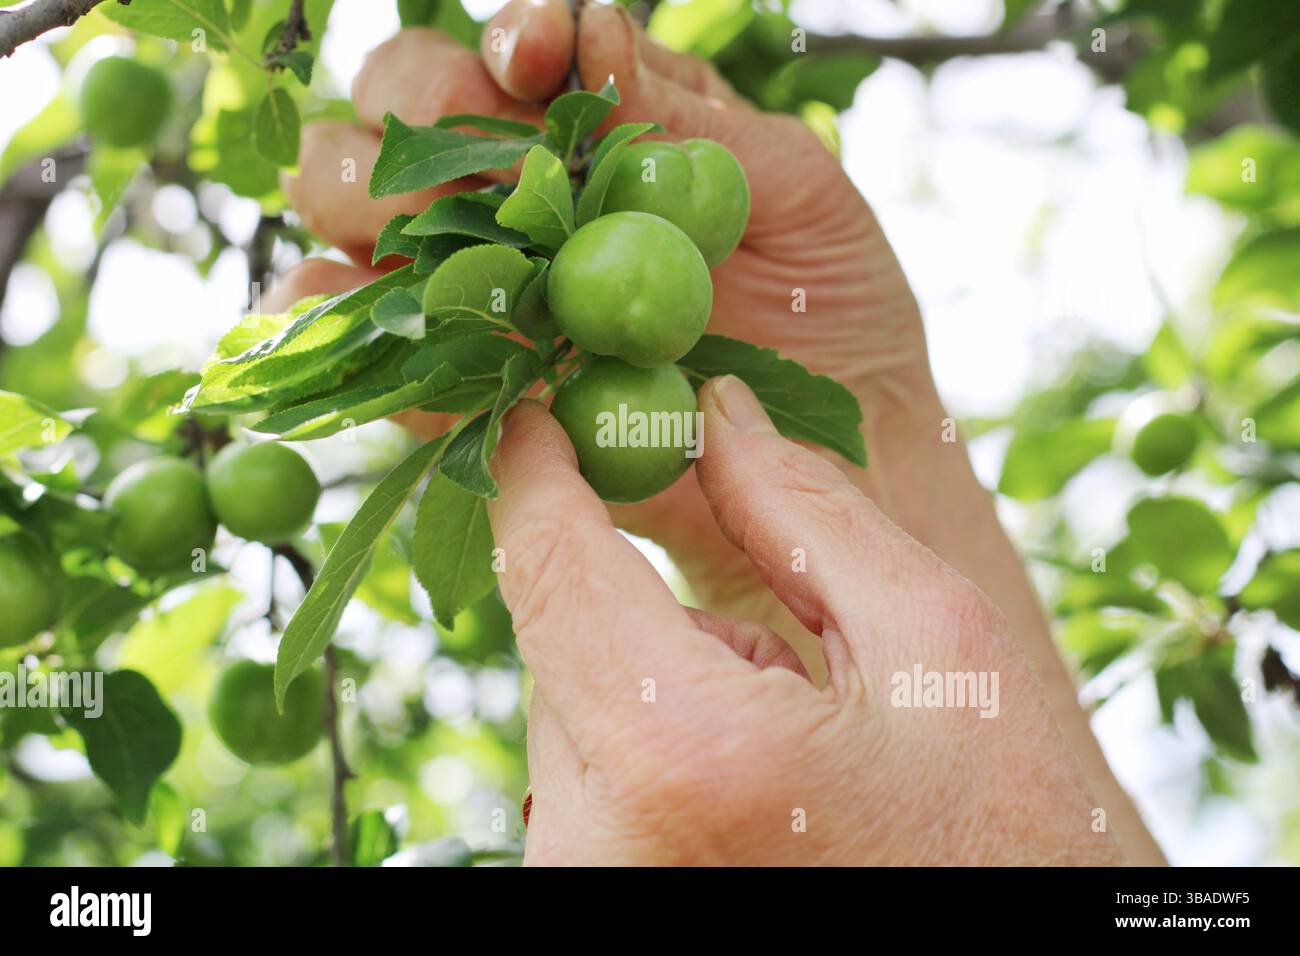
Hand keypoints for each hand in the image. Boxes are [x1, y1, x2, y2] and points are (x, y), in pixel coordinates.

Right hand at [266, 1, 931, 665]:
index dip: (508, 46)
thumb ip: (696, 123)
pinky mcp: (474, 393)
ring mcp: (489, 299)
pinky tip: (335, 308)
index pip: (517, 61)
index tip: (533, 62)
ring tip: (397, 236)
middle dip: (410, 129)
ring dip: (354, 214)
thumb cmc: (837, 310)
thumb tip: (592, 37)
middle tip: (462, 170)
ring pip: (362, 229)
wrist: (843, 459)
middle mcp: (526, 206)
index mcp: (602, 134)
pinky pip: (384, 355)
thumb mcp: (800, 194)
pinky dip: (339, 329)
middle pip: (407, 129)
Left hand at [491, 379, 1121, 864]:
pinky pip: (588, 776)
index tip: (538, 412)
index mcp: (681, 751)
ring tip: (787, 745)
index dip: (534, 468)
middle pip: (564, 639)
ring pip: (575, 707)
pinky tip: (751, 788)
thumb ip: (808, 513)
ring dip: (658, 684)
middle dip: (647, 605)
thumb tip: (714, 412)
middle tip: (780, 652)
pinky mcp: (588, 902)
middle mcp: (595, 839)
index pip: (552, 565)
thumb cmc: (1001, 837)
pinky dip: (654, 747)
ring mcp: (584, 883)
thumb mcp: (941, 646)